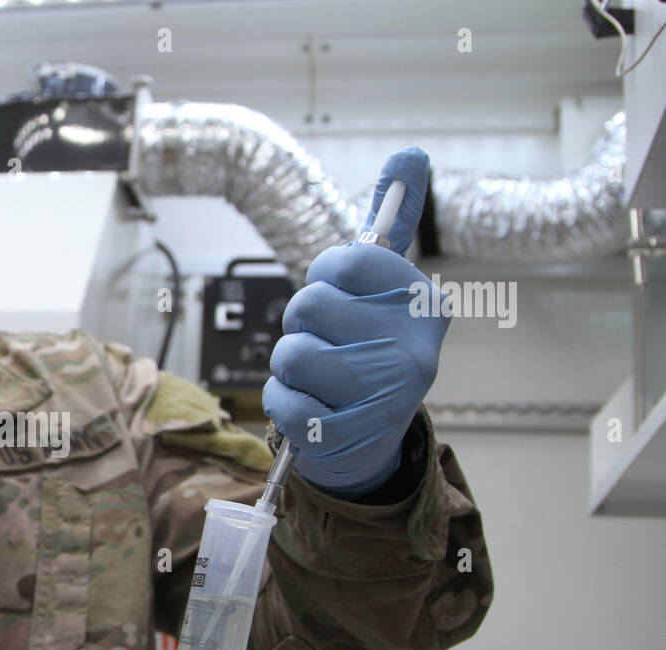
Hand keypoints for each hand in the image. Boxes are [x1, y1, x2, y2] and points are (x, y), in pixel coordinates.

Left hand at [263, 148, 448, 498]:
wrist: (371, 440)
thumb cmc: (368, 349)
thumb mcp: (385, 288)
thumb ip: (392, 222)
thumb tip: (410, 152)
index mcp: (424, 304)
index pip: (344, 261)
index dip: (325, 276)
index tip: (339, 294)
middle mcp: (414, 350)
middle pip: (307, 305)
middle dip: (302, 324)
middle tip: (327, 342)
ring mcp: (384, 398)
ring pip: (291, 353)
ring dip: (290, 366)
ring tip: (319, 378)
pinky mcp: (348, 437)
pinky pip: (281, 400)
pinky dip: (284, 403)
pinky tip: (311, 408)